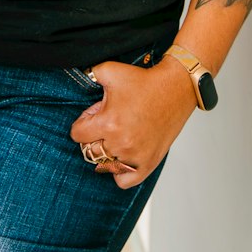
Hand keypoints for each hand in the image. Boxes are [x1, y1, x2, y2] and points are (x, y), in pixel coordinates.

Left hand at [69, 59, 196, 189]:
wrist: (174, 89)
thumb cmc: (145, 81)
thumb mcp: (110, 70)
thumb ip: (88, 74)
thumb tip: (77, 77)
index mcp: (108, 123)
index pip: (77, 135)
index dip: (82, 122)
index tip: (93, 116)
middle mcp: (120, 143)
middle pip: (90, 151)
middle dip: (93, 137)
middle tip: (105, 124)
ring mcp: (135, 156)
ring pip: (105, 164)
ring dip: (107, 152)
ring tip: (116, 136)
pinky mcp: (148, 163)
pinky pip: (124, 181)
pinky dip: (119, 173)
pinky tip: (121, 157)